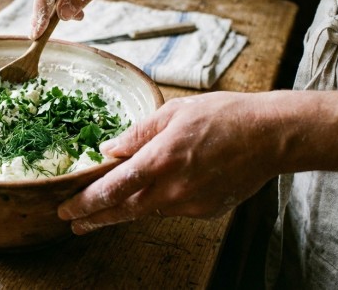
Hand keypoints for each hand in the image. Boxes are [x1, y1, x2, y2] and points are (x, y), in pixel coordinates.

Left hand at [58, 92, 280, 233]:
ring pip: (147, 211)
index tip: (66, 210)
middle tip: (73, 224)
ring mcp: (190, 204)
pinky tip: (159, 190)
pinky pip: (173, 208)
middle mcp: (172, 188)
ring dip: (123, 211)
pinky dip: (159, 201)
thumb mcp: (173, 112)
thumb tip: (109, 149)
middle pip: (123, 210)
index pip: (112, 188)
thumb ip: (137, 134)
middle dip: (94, 219)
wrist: (271, 136)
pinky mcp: (205, 211)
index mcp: (160, 160)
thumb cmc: (223, 116)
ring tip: (103, 212)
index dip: (85, 203)